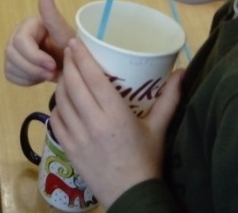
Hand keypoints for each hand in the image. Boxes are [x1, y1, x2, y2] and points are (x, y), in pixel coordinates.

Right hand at [4, 0, 76, 84]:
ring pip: (10, 66)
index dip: (35, 57)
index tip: (53, 65)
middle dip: (33, 68)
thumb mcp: (65, 32)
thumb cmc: (71, 48)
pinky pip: (10, 75)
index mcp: (28, 25)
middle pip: (12, 55)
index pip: (21, 42)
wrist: (74, 66)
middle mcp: (16, 36)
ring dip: (31, 75)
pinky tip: (39, 77)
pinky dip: (26, 80)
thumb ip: (52, 13)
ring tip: (49, 75)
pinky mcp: (12, 65)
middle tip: (53, 73)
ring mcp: (13, 51)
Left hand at [49, 39, 183, 208]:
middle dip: (68, 64)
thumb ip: (169, 99)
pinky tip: (62, 102)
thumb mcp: (159, 128)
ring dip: (61, 84)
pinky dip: (56, 107)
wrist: (131, 195)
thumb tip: (182, 72)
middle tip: (68, 50)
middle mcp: (94, 123)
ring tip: (65, 73)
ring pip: (61, 101)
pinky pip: (55, 121)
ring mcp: (78, 137)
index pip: (92, 79)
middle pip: (73, 85)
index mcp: (116, 116)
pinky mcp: (68, 148)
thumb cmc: (147, 160)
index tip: (75, 43)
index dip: (81, 58)